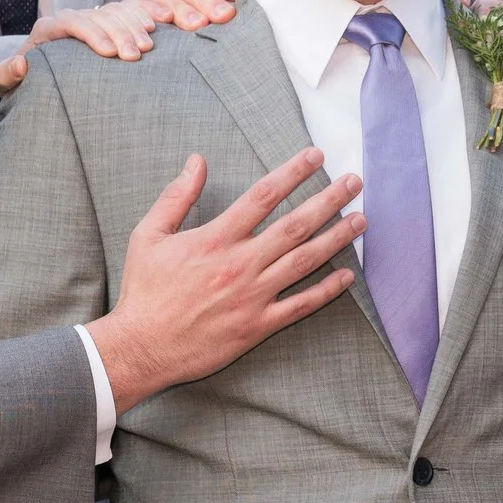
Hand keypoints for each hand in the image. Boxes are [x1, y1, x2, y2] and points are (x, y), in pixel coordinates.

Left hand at [0, 0, 164, 96]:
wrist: (38, 76)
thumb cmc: (24, 82)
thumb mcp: (6, 82)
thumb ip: (7, 74)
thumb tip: (22, 63)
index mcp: (47, 28)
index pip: (72, 22)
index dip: (92, 34)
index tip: (110, 53)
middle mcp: (71, 18)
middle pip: (99, 15)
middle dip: (119, 32)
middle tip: (136, 56)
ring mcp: (92, 18)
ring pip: (117, 10)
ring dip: (135, 25)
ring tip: (148, 47)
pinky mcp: (109, 23)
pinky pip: (130, 9)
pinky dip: (147, 13)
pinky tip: (163, 21)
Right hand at [86, 150, 363, 411]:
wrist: (141, 347)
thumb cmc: (144, 291)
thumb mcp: (149, 235)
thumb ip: (176, 196)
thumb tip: (196, 160)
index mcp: (215, 238)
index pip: (263, 195)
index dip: (293, 172)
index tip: (316, 155)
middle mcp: (240, 264)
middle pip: (295, 225)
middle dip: (329, 200)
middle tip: (354, 182)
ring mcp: (252, 296)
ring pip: (304, 261)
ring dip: (336, 238)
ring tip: (360, 221)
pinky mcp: (257, 326)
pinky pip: (300, 305)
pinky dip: (326, 290)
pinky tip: (347, 276)